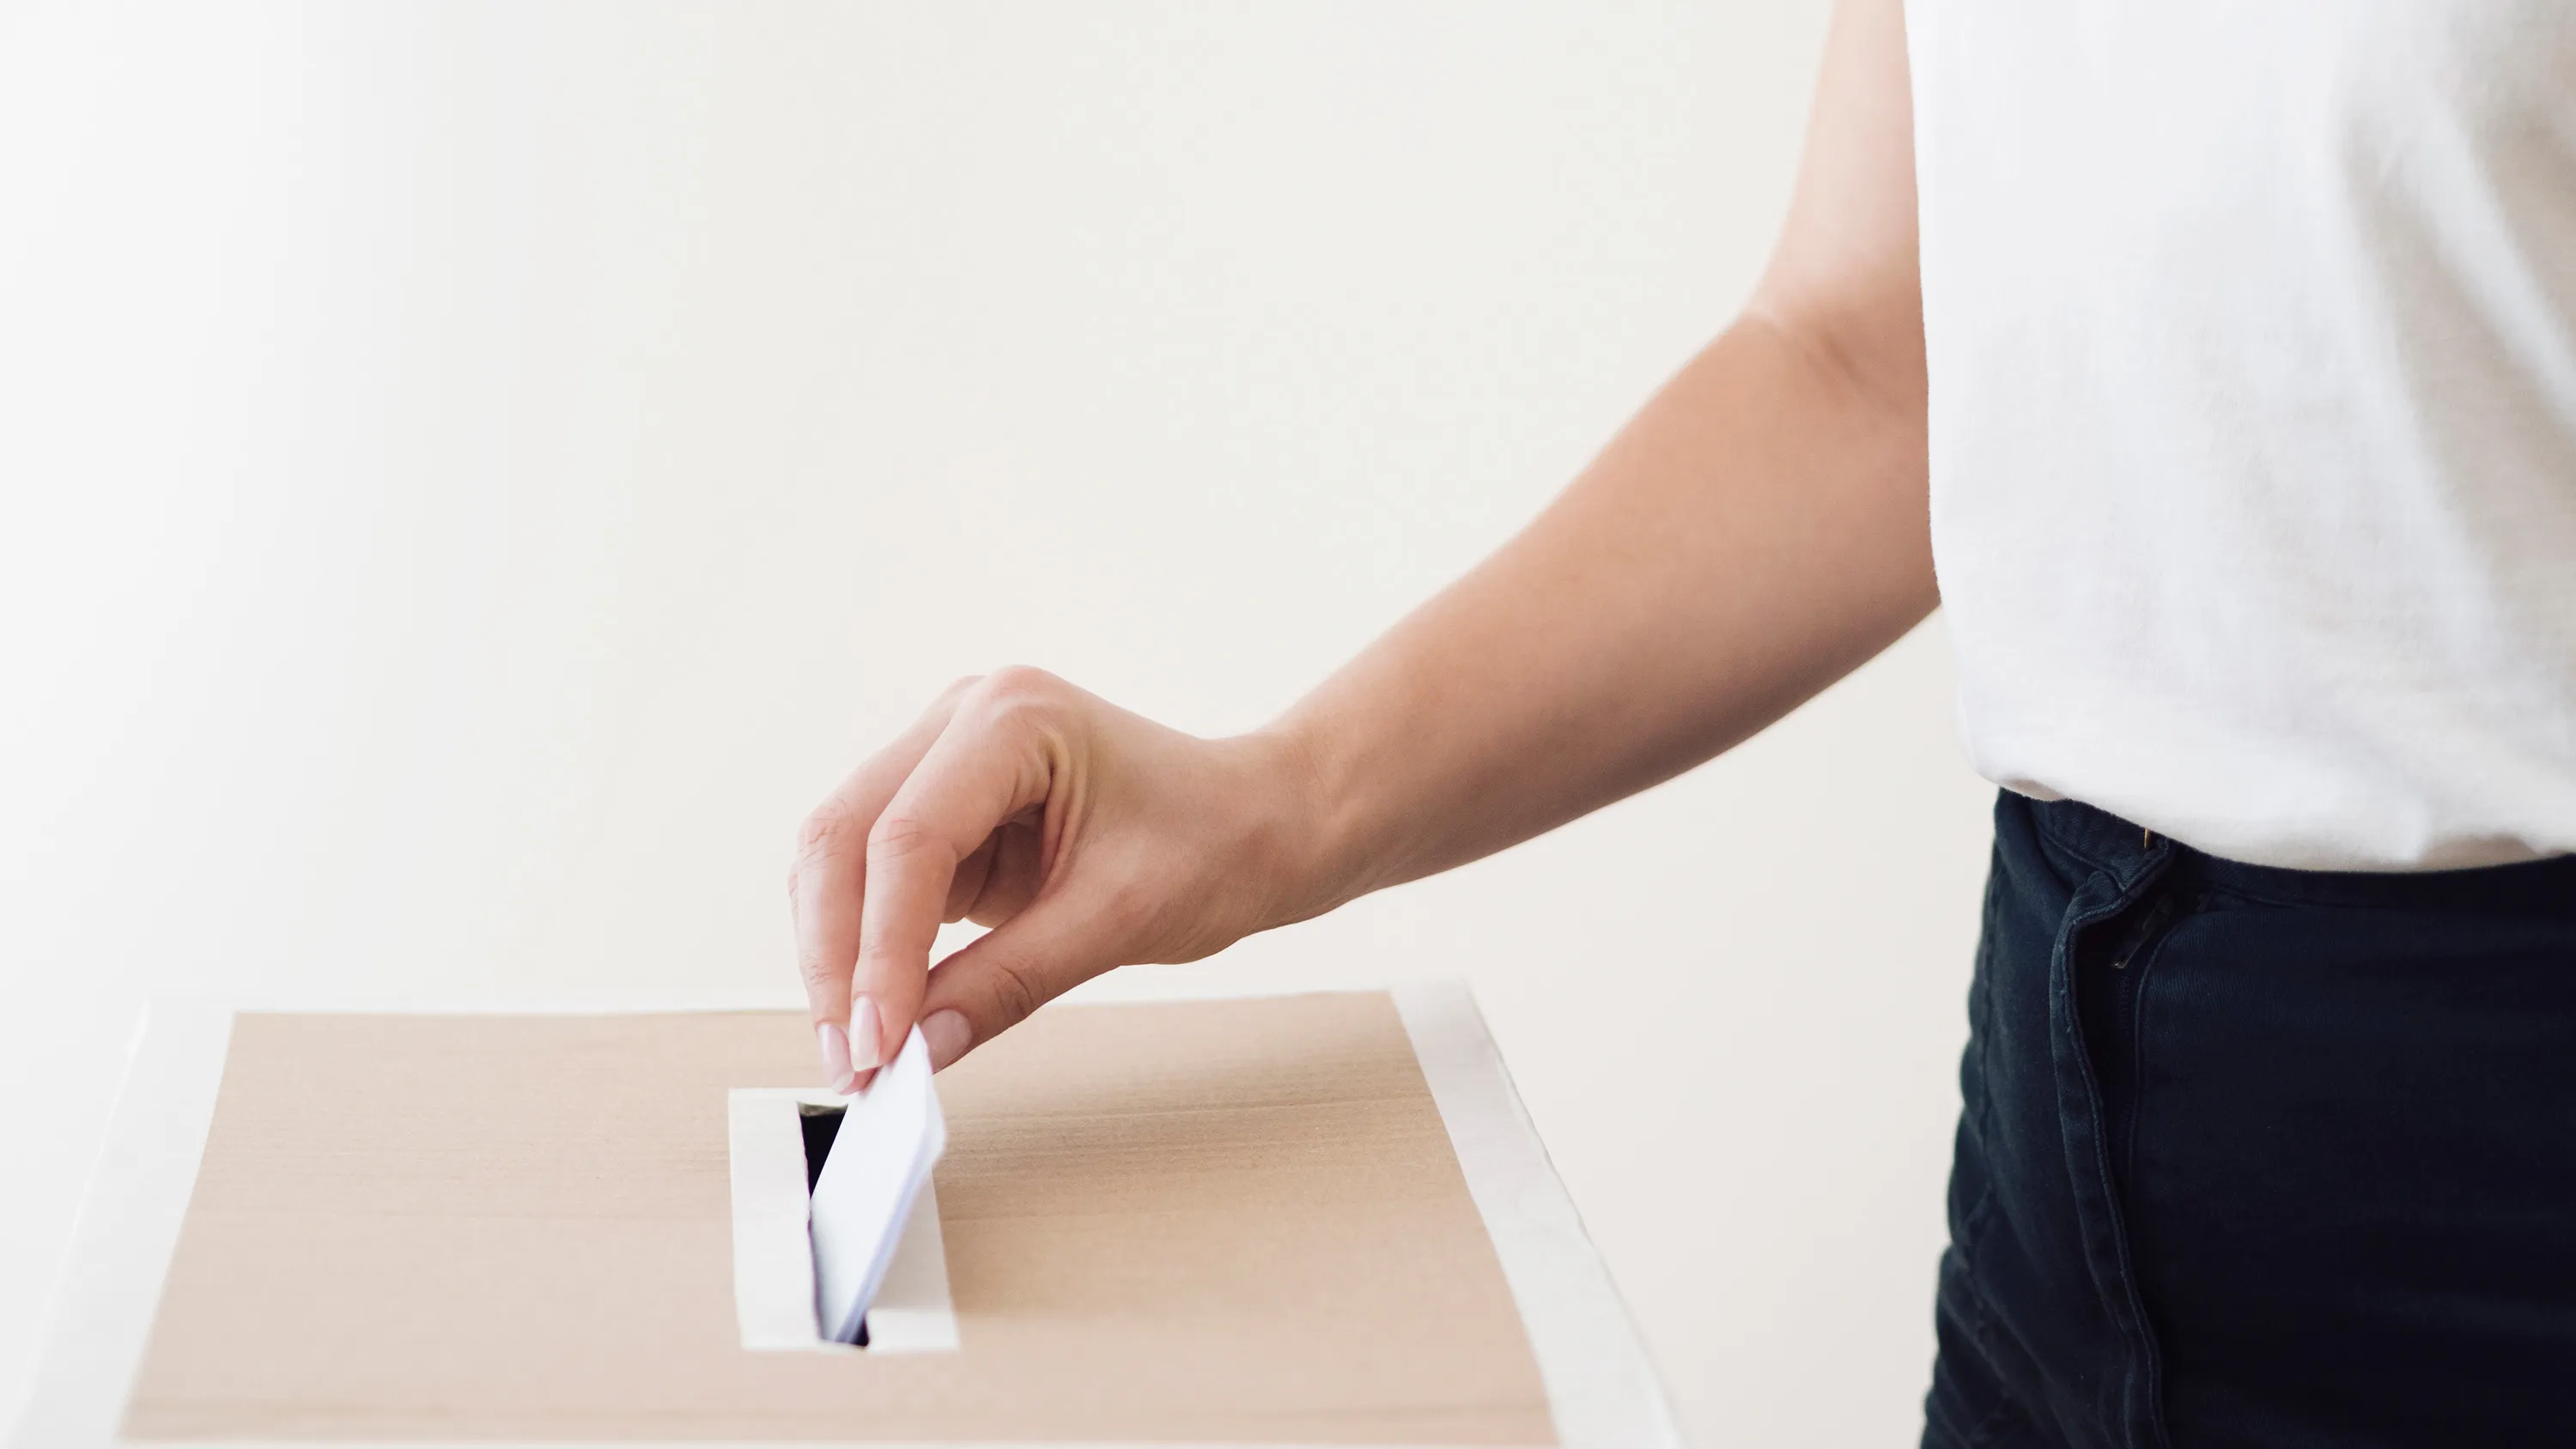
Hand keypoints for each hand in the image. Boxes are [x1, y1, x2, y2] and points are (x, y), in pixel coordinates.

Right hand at [790, 668, 1319, 1088]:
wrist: (1261, 822)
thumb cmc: (1215, 843)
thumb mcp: (1117, 920)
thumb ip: (1009, 982)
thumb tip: (918, 1049)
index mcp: (1014, 717)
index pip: (909, 838)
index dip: (880, 950)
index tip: (878, 1044)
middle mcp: (964, 721)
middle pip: (844, 836)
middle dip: (836, 955)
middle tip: (852, 1060)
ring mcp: (946, 759)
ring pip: (841, 857)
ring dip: (838, 956)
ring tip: (860, 1052)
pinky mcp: (945, 810)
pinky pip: (874, 879)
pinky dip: (866, 948)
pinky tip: (881, 1014)